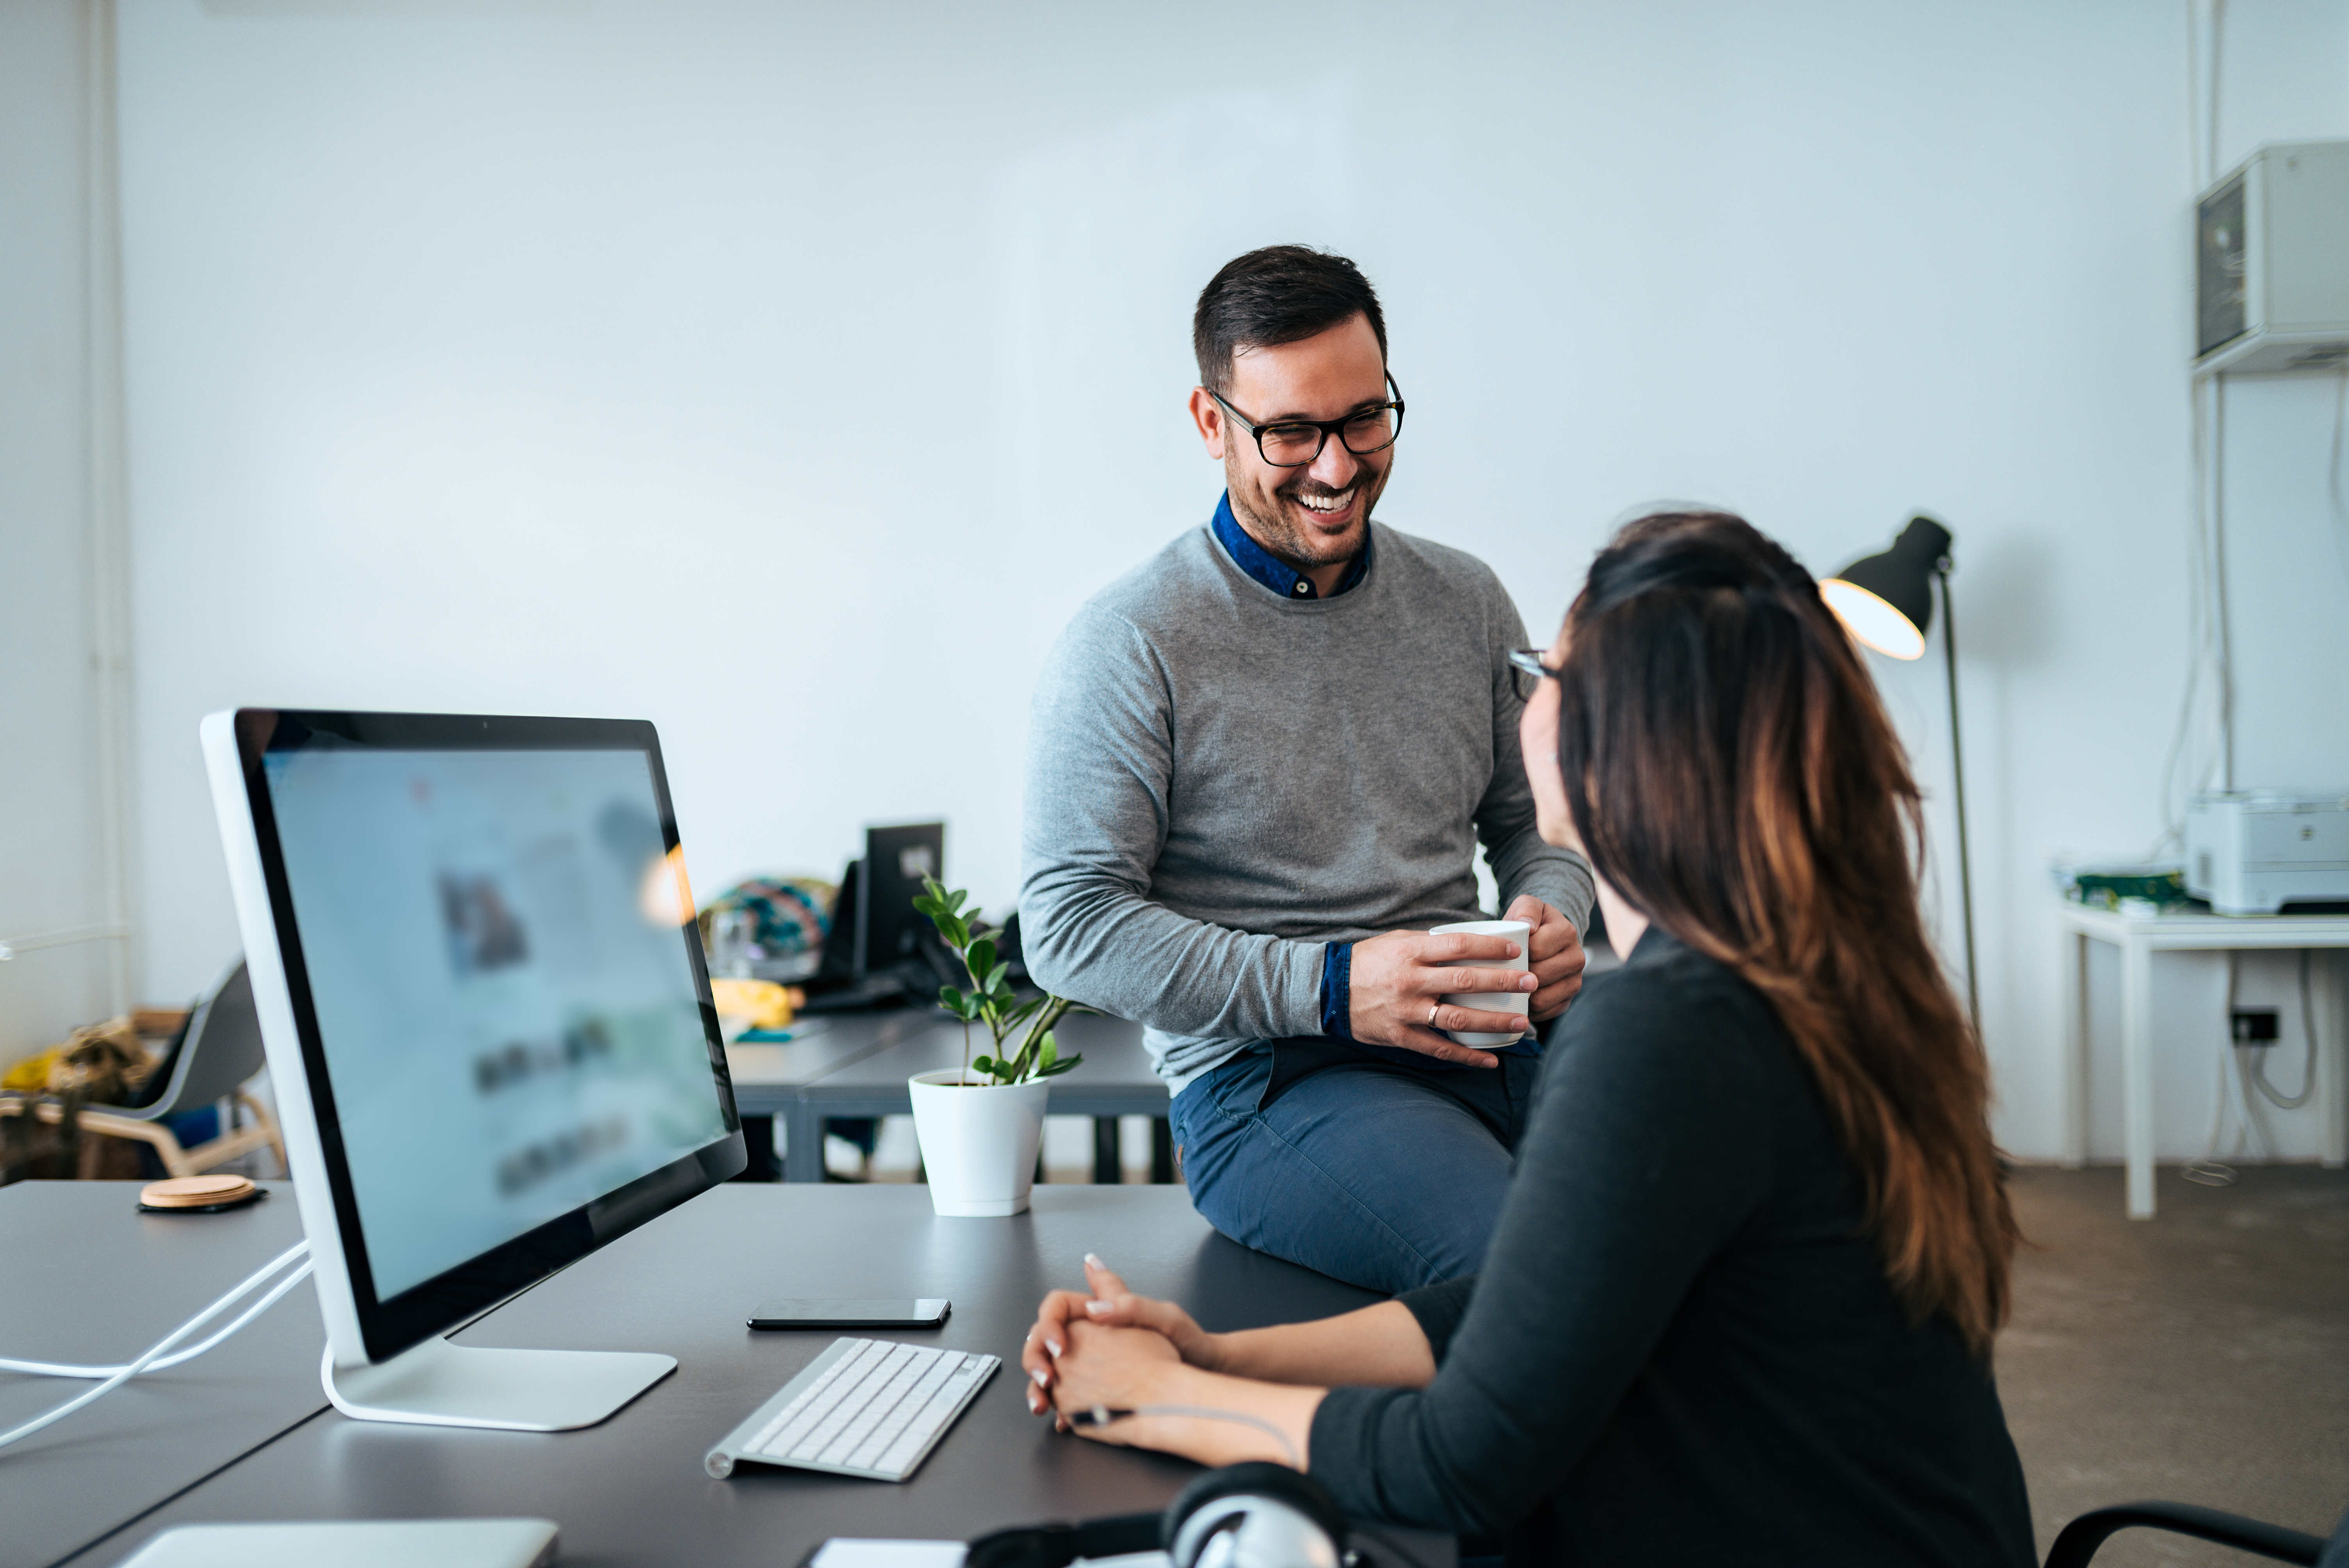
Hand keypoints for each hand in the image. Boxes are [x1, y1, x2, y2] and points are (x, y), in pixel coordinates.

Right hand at [1024, 1255, 1218, 1422]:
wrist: (1199, 1381)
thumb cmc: (1188, 1344)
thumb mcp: (1165, 1318)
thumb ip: (1129, 1306)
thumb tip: (1094, 1308)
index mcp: (1102, 1311)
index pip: (1058, 1306)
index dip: (1050, 1323)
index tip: (1060, 1345)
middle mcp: (1089, 1335)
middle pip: (1043, 1339)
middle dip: (1035, 1359)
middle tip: (1045, 1379)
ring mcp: (1086, 1365)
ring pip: (1047, 1370)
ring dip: (1037, 1388)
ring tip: (1042, 1405)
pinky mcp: (1090, 1391)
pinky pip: (1063, 1397)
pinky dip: (1058, 1409)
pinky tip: (1061, 1421)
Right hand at [1346, 929, 1538, 1065]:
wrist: (1328, 989)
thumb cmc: (1370, 961)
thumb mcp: (1398, 942)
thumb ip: (1432, 944)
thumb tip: (1473, 945)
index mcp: (1410, 952)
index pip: (1458, 946)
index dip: (1490, 948)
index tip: (1516, 951)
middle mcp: (1409, 981)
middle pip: (1464, 981)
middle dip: (1502, 983)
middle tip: (1532, 983)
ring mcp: (1405, 1012)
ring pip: (1456, 1019)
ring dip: (1492, 1021)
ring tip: (1522, 1022)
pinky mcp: (1400, 1036)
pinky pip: (1438, 1049)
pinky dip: (1467, 1056)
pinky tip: (1491, 1060)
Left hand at [1504, 896, 1586, 1021]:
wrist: (1543, 939)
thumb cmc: (1530, 924)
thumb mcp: (1526, 907)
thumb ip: (1526, 909)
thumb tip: (1529, 926)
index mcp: (1567, 933)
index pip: (1536, 949)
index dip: (1516, 952)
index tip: (1507, 950)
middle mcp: (1577, 958)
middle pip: (1539, 975)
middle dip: (1517, 974)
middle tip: (1504, 969)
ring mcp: (1575, 982)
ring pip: (1541, 998)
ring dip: (1521, 995)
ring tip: (1509, 984)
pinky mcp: (1567, 1001)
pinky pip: (1545, 1012)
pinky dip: (1528, 1009)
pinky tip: (1518, 998)